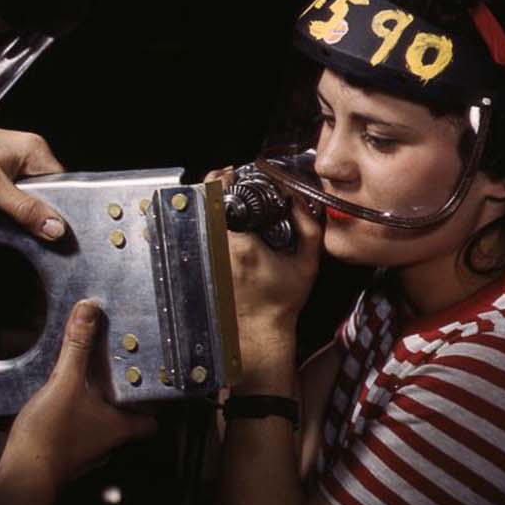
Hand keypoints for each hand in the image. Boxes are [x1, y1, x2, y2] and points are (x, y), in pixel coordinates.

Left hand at [0, 118, 69, 241]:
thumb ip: (24, 209)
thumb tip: (56, 228)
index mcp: (34, 149)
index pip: (63, 186)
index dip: (60, 212)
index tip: (56, 236)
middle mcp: (26, 154)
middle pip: (45, 194)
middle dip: (37, 216)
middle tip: (29, 236)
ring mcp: (9, 164)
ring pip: (26, 199)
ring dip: (18, 215)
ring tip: (7, 224)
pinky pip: (9, 198)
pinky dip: (4, 210)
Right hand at [4, 301, 156, 487]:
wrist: (21, 477)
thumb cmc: (50, 438)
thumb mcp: (65, 382)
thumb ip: (77, 347)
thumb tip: (88, 312)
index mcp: (119, 427)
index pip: (151, 421)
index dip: (155, 404)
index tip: (152, 383)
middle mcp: (108, 442)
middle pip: (125, 419)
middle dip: (120, 397)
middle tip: (114, 371)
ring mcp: (86, 451)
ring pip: (100, 425)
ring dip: (95, 406)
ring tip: (84, 381)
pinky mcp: (64, 455)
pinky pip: (77, 431)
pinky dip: (73, 416)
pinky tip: (57, 402)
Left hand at [205, 167, 323, 332]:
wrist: (259, 332)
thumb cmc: (281, 302)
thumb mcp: (306, 263)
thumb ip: (308, 228)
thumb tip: (299, 199)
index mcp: (240, 245)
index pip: (220, 199)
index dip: (222, 179)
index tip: (231, 172)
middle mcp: (217, 250)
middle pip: (202, 205)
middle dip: (212, 188)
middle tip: (226, 181)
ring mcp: (206, 260)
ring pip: (196, 220)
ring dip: (207, 205)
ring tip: (222, 199)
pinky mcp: (202, 267)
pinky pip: (197, 236)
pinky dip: (203, 224)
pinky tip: (216, 221)